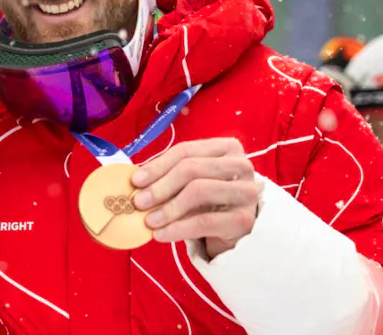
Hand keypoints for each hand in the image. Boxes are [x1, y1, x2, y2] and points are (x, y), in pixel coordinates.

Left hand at [131, 138, 261, 258]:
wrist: (237, 230)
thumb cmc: (210, 201)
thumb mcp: (191, 183)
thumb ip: (169, 177)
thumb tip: (136, 183)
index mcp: (226, 147)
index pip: (186, 151)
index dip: (157, 165)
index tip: (136, 181)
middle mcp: (241, 165)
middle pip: (192, 168)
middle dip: (161, 186)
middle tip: (139, 202)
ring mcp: (246, 191)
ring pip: (199, 191)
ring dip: (168, 208)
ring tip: (149, 221)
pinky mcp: (244, 219)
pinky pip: (204, 221)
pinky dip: (178, 228)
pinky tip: (161, 234)